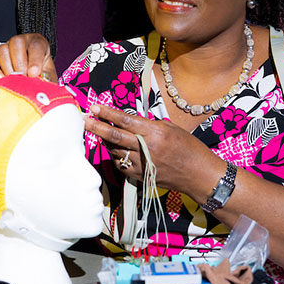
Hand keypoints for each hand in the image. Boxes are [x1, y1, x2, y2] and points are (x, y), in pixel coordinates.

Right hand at [0, 33, 57, 81]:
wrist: (31, 80)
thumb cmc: (42, 77)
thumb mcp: (48, 78)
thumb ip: (47, 81)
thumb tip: (41, 88)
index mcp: (38, 43)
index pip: (36, 45)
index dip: (35, 60)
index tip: (33, 74)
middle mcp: (21, 41)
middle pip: (16, 42)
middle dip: (19, 64)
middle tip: (23, 79)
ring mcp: (6, 47)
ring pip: (2, 50)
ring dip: (8, 69)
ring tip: (15, 82)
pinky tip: (4, 81)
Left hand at [85, 104, 220, 194]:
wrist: (200, 175)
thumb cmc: (188, 147)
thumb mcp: (170, 128)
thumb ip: (147, 125)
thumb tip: (126, 122)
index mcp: (155, 132)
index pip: (125, 121)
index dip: (108, 113)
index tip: (94, 107)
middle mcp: (147, 148)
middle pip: (115, 137)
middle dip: (96, 127)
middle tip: (83, 119)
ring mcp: (142, 164)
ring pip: (115, 151)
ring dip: (106, 141)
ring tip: (101, 131)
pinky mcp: (141, 176)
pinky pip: (121, 163)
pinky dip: (116, 155)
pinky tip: (116, 148)